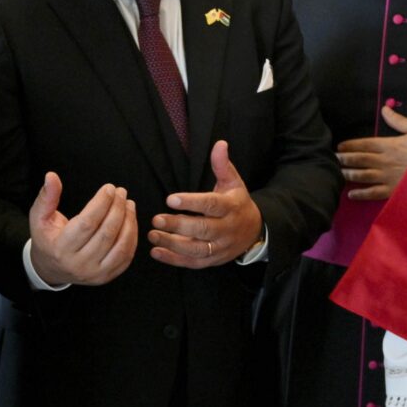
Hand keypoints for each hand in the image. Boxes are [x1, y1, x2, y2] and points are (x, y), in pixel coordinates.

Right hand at [29, 172, 137, 285]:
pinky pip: (126, 256)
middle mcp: (79, 264)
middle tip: (121, 192)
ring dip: (129, 221)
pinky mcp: (107, 276)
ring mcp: (95, 273)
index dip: (101, 203)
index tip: (109, 188)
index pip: (87, 223)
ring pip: (120, 245)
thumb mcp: (39, 218)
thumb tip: (51, 176)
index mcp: (61, 249)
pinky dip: (132, 236)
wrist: (51, 269)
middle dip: (117, 208)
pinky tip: (130, 220)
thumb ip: (47, 197)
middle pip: (106, 233)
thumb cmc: (47, 239)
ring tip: (128, 204)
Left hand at [148, 139, 263, 268]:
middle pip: (202, 229)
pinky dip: (174, 260)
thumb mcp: (233, 183)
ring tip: (152, 235)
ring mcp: (219, 247)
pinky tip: (156, 252)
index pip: (211, 205)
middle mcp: (226, 229)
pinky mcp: (212, 261)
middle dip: (178, 225)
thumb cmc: (237, 204)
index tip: (170, 199)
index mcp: (230, 208)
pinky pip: (192, 263)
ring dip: (172, 244)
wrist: (254, 232)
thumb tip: (219, 143)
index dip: (191, 203)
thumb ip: (222, 165)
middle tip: (156, 219)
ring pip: (196, 249)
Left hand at [337, 105, 406, 201]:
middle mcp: (385, 161)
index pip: (365, 144)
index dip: (350, 145)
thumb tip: (384, 109)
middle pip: (360, 159)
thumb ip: (399, 121)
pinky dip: (361, 194)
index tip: (339, 146)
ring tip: (337, 173)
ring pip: (362, 175)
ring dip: (348, 174)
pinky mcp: (393, 191)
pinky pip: (373, 193)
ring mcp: (388, 177)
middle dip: (344, 159)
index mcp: (390, 145)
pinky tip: (351, 194)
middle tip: (332, 159)